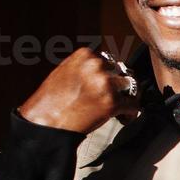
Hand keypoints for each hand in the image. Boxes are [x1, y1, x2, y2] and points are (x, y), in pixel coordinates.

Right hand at [18, 47, 139, 133]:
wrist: (46, 123)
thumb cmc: (50, 102)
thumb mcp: (63, 72)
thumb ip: (82, 68)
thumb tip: (98, 70)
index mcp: (84, 56)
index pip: (108, 61)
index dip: (109, 74)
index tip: (107, 83)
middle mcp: (96, 66)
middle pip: (120, 72)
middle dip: (118, 85)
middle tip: (113, 96)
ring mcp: (106, 84)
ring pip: (130, 87)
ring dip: (126, 98)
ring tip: (120, 108)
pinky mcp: (113, 102)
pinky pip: (133, 105)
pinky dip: (131, 112)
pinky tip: (124, 117)